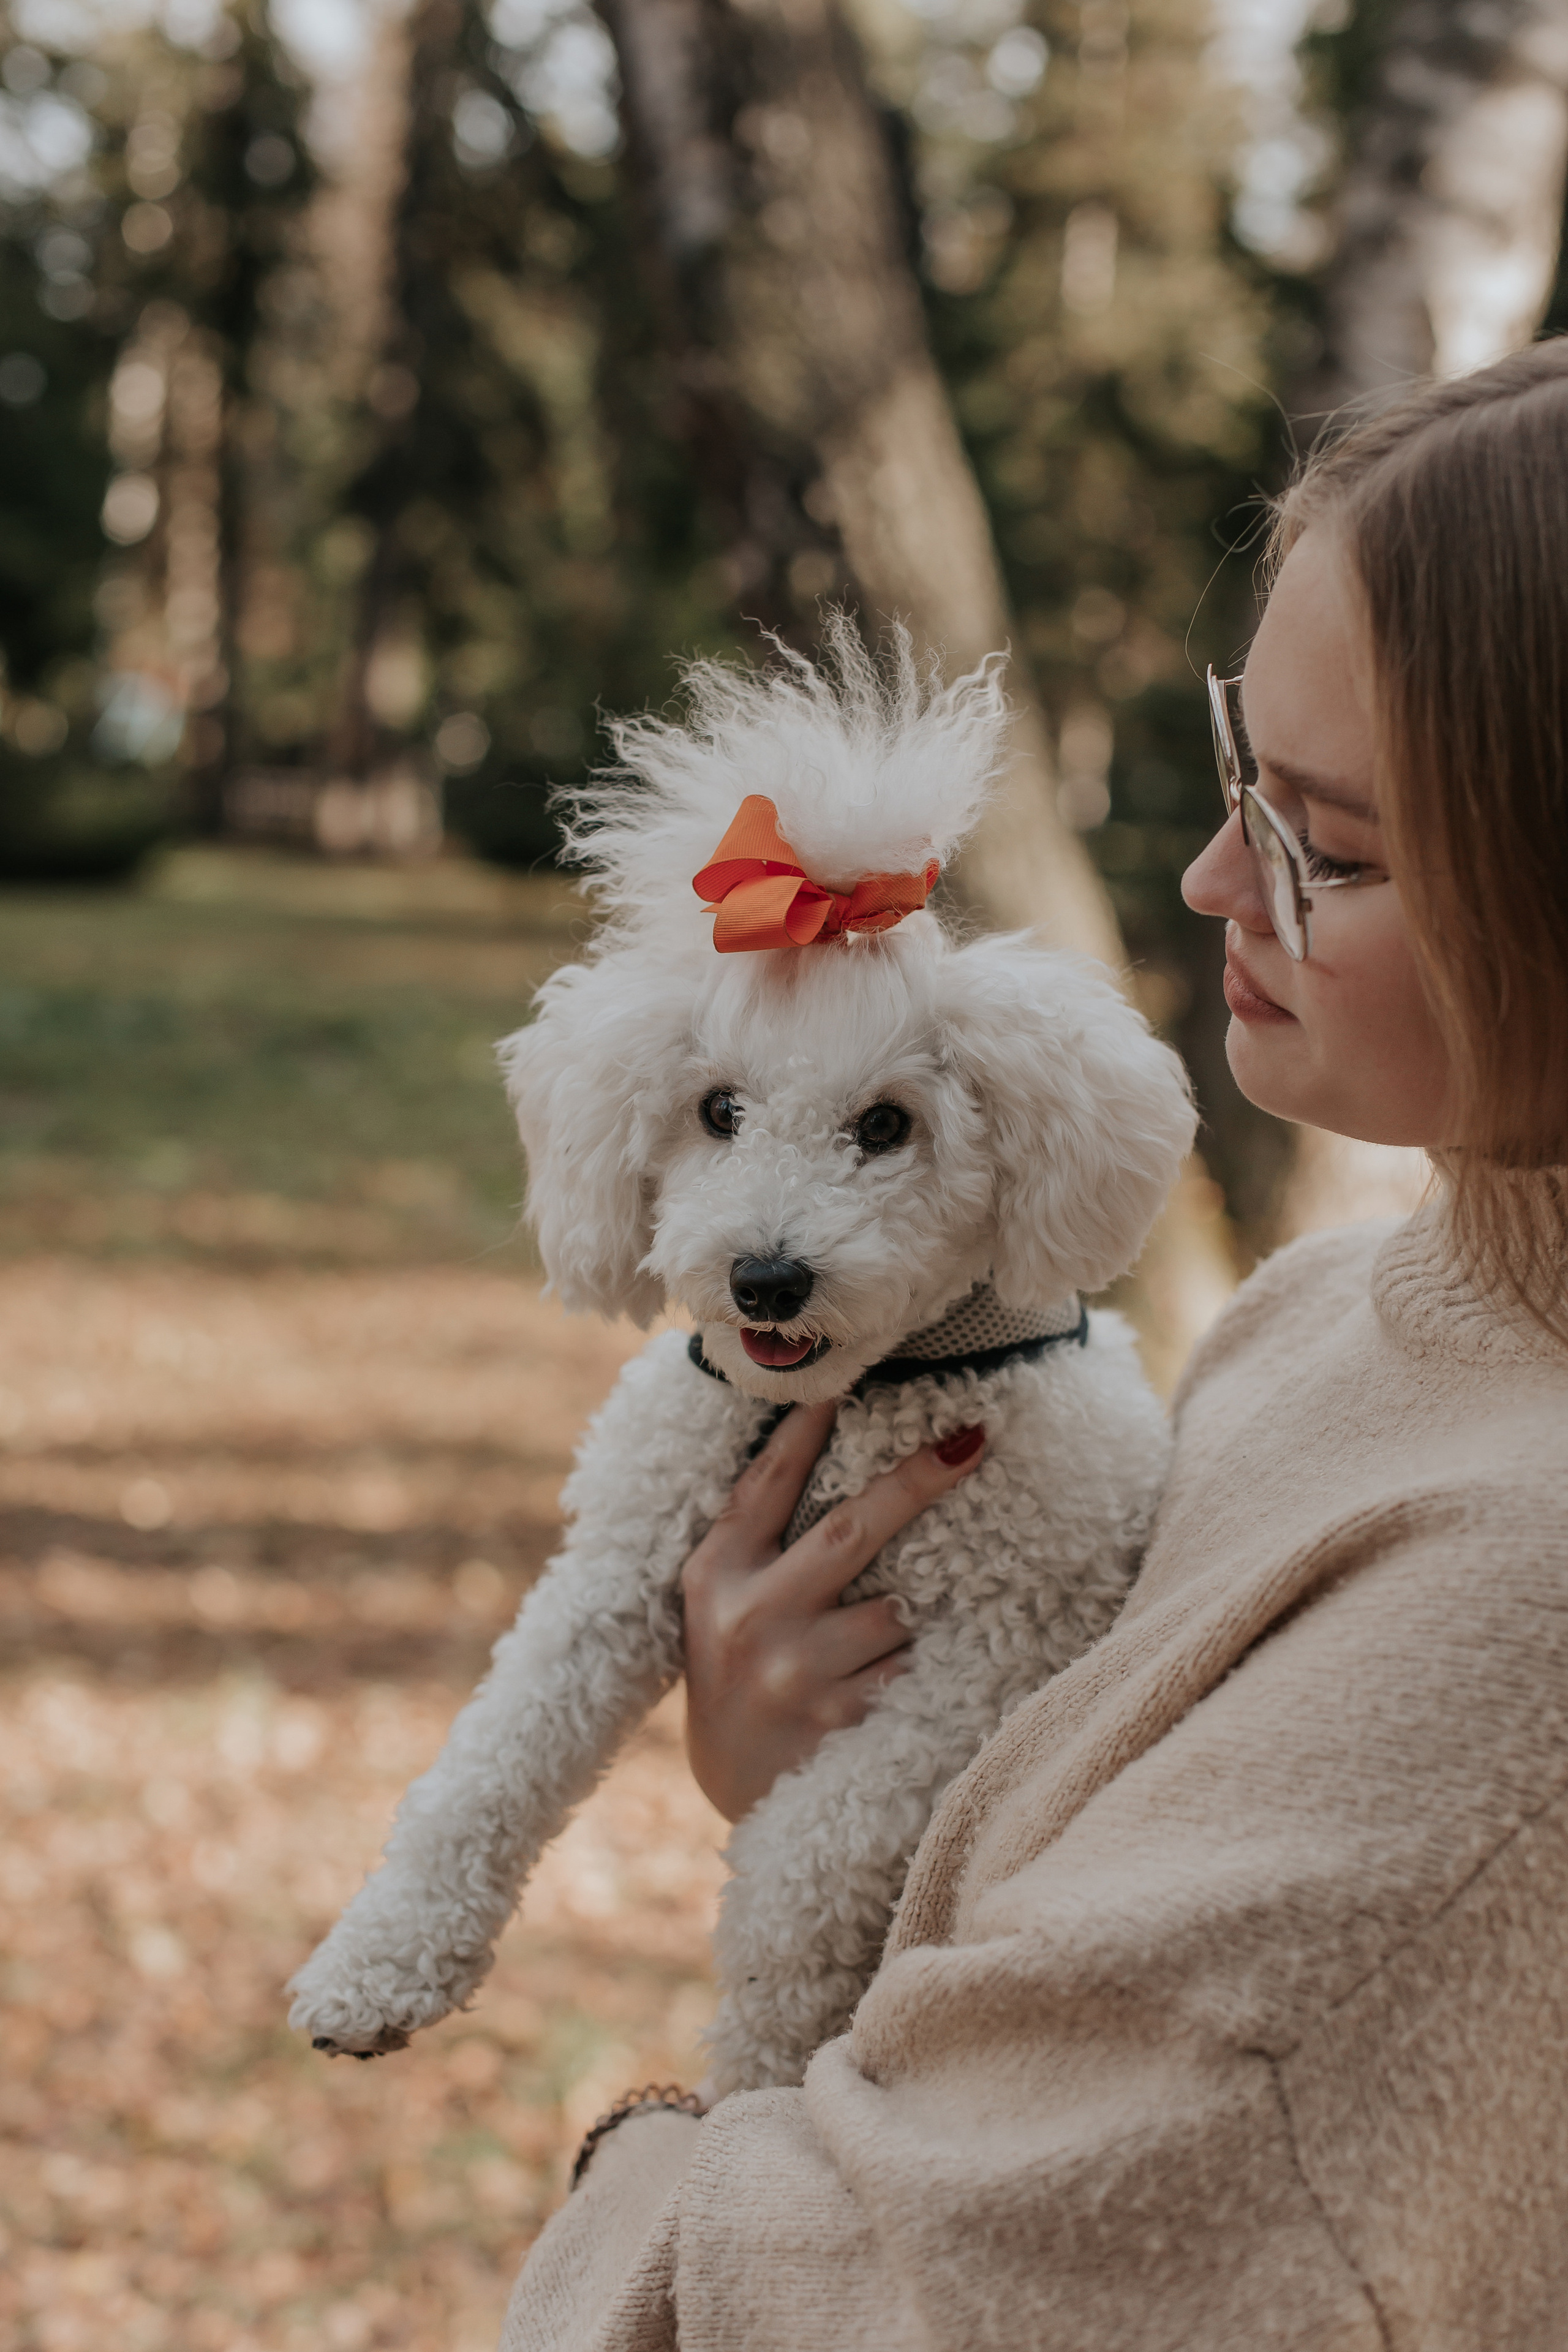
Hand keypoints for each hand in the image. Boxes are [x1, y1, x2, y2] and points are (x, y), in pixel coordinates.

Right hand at [681, 1404, 985, 1823]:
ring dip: (914, 1604)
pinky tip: (927, 1663)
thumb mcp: (718, 1596)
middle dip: (916, 1481)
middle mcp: (751, 1616)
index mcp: (715, 1572)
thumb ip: (758, 1534)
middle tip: (972, 1439)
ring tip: (911, 1612)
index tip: (847, 1375)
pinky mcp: (838, 1722)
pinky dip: (921, 1660)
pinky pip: (908, 1671)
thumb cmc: (735, 1666)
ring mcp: (796, 1672)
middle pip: (850, 1531)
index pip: (767, 1482)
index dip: (806, 1426)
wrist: (731, 1784)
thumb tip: (823, 1432)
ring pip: (893, 1609)